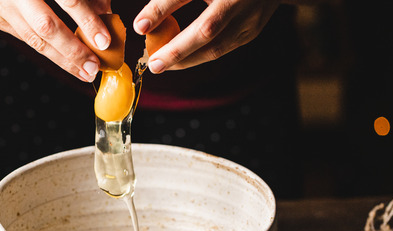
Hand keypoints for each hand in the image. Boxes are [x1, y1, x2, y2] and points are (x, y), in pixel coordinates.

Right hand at [0, 0, 112, 80]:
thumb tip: (107, 19)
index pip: (67, 0)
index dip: (87, 21)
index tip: (104, 41)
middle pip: (46, 26)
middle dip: (73, 51)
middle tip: (93, 67)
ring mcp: (0, 3)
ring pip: (34, 39)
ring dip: (62, 60)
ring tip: (84, 71)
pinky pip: (26, 38)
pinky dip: (48, 49)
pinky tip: (65, 59)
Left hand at [133, 0, 280, 72]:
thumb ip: (170, 0)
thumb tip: (143, 25)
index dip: (162, 9)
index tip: (141, 26)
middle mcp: (241, 1)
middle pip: (207, 30)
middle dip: (177, 50)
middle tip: (153, 64)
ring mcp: (251, 19)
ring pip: (216, 47)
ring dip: (187, 59)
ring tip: (162, 64)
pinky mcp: (251, 33)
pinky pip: (222, 49)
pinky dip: (199, 55)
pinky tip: (182, 58)